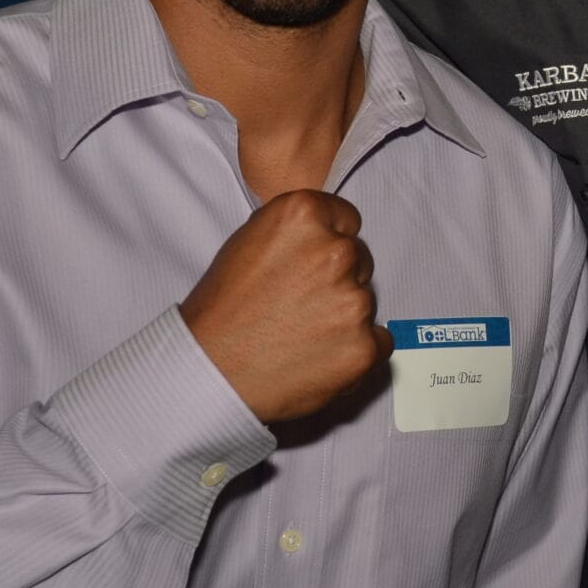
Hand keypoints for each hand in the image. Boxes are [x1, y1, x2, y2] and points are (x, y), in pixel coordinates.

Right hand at [180, 190, 391, 422]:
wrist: (207, 372)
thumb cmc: (220, 312)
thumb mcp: (248, 242)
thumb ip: (296, 233)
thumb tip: (325, 233)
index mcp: (304, 215)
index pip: (346, 219)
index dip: (328, 244)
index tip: (312, 265)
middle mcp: (335, 251)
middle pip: (359, 259)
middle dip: (338, 279)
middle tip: (300, 304)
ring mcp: (353, 300)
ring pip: (366, 301)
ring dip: (343, 316)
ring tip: (299, 334)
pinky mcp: (362, 347)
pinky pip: (379, 342)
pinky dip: (357, 351)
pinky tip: (319, 356)